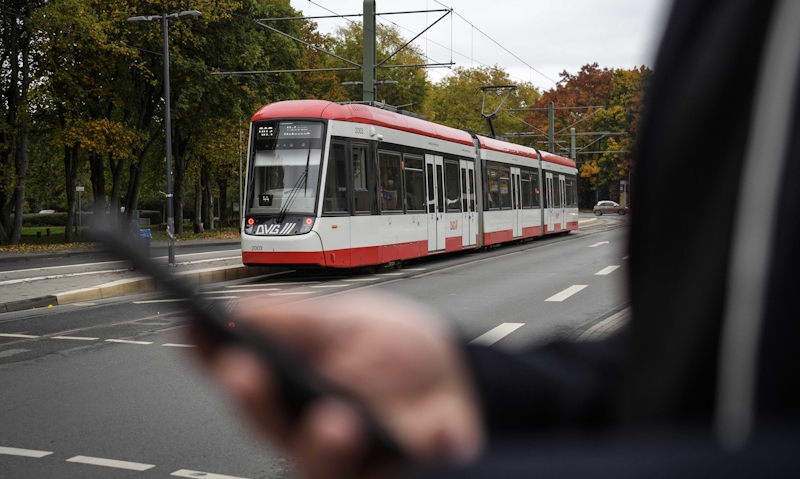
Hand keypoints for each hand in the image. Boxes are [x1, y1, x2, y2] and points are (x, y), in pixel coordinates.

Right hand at [190, 292, 484, 478]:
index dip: (212, 355)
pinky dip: (416, 449)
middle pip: (268, 423)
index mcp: (292, 381)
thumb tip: (245, 307)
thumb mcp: (353, 319)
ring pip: (317, 465)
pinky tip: (429, 432)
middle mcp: (308, 424)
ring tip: (337, 419)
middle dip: (253, 400)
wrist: (455, 377)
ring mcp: (347, 456)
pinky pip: (383, 472)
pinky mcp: (385, 473)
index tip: (195, 329)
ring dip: (322, 445)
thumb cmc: (395, 349)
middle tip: (246, 371)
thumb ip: (304, 318)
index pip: (242, 371)